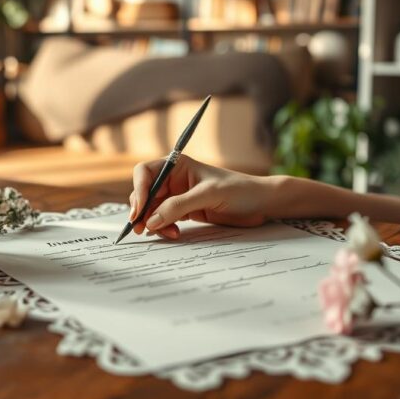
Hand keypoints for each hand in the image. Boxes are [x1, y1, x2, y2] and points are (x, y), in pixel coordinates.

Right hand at [127, 154, 273, 239]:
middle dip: (142, 211)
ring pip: (152, 209)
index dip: (139, 190)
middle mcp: (173, 179)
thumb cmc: (239, 190)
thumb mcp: (208, 195)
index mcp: (177, 165)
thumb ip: (178, 206)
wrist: (260, 204)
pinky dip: (164, 228)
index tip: (139, 210)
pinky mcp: (184, 211)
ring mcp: (177, 196)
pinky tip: (174, 233)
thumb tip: (151, 220)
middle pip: (145, 193)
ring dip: (154, 223)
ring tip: (167, 233)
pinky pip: (164, 219)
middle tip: (142, 229)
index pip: (145, 173)